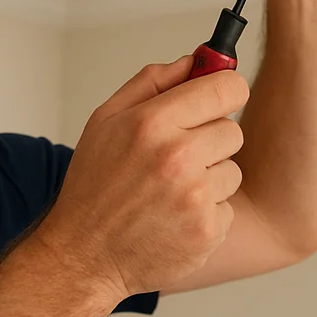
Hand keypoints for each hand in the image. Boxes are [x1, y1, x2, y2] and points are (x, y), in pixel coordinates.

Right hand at [34, 56, 249, 299]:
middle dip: (209, 140)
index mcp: (153, 123)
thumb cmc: (94, 187)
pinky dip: (206, 213)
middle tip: (177, 158)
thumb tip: (196, 60)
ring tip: (171, 192)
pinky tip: (174, 218)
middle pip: (233, 129)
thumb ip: (153, 82)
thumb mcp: (106, 121)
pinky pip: (228, 207)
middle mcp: (177, 157)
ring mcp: (195, 197)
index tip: (219, 98)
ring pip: (232, 170)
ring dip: (209, 179)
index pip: (227, 87)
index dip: (226, 90)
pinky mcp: (207, 230)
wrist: (84, 256)